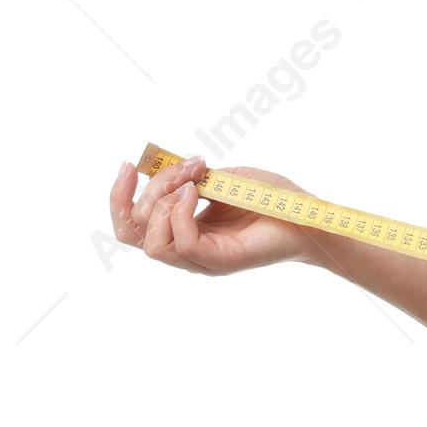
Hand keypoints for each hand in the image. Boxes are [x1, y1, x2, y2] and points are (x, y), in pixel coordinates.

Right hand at [108, 155, 317, 275]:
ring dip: (164, 201)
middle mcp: (187, 250)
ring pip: (151, 242)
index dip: (120, 197)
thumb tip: (159, 168)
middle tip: (184, 167)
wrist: (307, 214)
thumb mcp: (220, 179)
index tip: (130, 164)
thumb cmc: (270, 198)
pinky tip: (197, 193)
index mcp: (182, 231)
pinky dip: (181, 212)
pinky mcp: (220, 262)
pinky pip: (182, 243)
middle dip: (148, 191)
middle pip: (133, 232)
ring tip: (194, 182)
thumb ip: (188, 178)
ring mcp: (202, 260)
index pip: (131, 226)